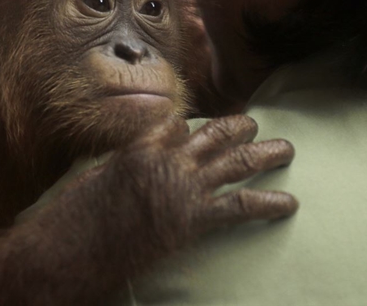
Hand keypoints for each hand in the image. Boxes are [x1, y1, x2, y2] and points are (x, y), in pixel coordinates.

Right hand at [94, 115, 297, 249]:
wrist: (77, 243)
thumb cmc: (79, 212)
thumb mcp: (97, 175)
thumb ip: (122, 163)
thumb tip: (130, 161)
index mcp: (143, 144)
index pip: (178, 124)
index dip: (193, 127)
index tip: (202, 128)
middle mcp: (169, 157)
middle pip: (216, 132)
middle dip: (241, 127)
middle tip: (254, 126)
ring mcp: (185, 185)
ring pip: (238, 160)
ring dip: (267, 153)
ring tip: (286, 149)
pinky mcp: (195, 216)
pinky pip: (242, 204)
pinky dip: (270, 203)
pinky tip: (289, 203)